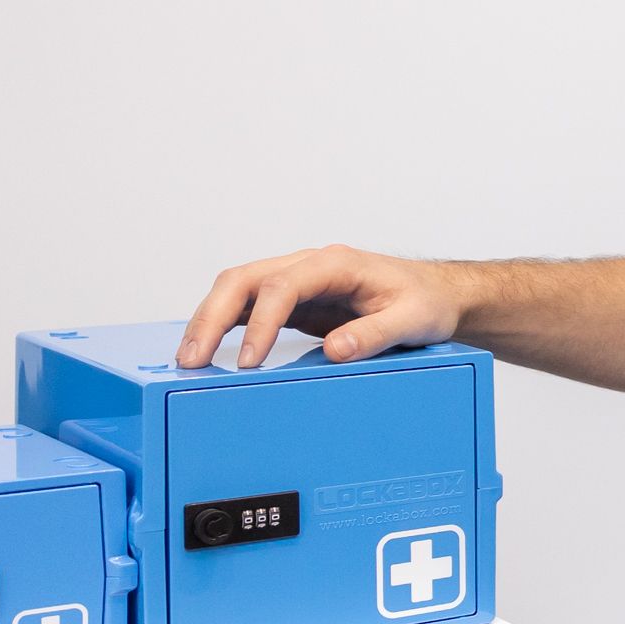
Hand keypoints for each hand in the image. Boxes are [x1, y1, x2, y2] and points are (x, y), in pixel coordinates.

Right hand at [178, 245, 466, 369]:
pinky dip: (224, 324)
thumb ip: (376, 334)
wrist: (435, 294)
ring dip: (209, 320)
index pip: (284, 285)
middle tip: (192, 357)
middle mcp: (310, 266)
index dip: (261, 321)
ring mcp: (298, 280)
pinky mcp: (294, 300)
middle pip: (245, 279)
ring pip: (238, 289)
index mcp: (337, 264)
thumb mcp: (413, 320)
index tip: (250, 359)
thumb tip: (336, 350)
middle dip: (213, 316)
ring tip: (189, 358)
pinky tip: (207, 348)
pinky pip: (248, 305)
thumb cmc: (425, 301)